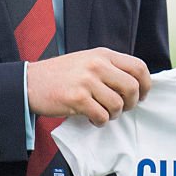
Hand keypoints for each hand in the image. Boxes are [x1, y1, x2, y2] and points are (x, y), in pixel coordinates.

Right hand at [27, 48, 150, 124]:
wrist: (30, 82)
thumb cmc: (61, 75)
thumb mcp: (88, 61)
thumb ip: (110, 68)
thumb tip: (136, 85)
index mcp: (103, 54)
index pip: (138, 67)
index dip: (146, 85)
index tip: (142, 95)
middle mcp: (97, 64)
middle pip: (132, 87)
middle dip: (131, 103)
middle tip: (122, 108)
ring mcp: (86, 81)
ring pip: (117, 105)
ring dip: (113, 114)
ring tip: (102, 113)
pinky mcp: (77, 98)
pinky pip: (101, 116)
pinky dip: (100, 121)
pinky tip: (91, 118)